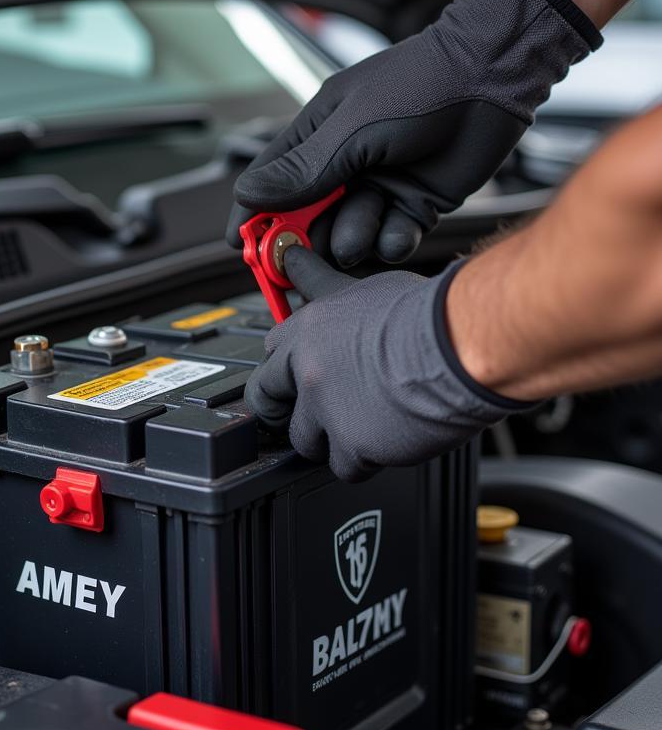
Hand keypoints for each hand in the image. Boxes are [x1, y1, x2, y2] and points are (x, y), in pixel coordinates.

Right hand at [227, 0, 600, 265]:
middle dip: (305, 240)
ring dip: (354, 238)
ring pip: (349, 234)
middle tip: (304, 260)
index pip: (270, 184)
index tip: (241, 246)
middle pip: (307, 219)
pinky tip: (399, 231)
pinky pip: (391, 238)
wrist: (494, 75)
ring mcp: (379, 186)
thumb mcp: (351, 130)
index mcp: (317, 138)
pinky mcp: (415, 204)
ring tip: (368, 228)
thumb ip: (302, 170)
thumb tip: (247, 194)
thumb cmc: (420, 85)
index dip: (253, 217)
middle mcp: (344, 166)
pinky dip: (392, 241)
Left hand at [245, 247, 527, 480]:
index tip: (291, 381)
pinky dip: (366, 461)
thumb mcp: (364, 287)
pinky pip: (345, 468)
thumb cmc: (427, 315)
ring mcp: (326, 410)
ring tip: (364, 426)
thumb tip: (296, 262)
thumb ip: (322, 285)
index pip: (268, 356)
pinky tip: (387, 441)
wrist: (462, 346)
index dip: (281, 372)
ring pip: (305, 441)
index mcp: (307, 330)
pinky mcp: (353, 445)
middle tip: (312, 416)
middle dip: (286, 412)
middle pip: (268, 403)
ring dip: (331, 440)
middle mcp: (308, 370)